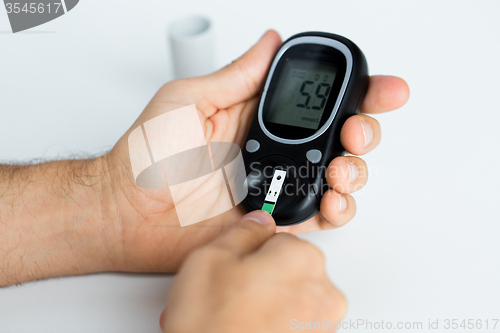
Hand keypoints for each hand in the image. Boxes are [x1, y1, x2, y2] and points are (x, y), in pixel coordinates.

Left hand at [103, 30, 409, 272]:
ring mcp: (276, 184)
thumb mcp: (189, 100)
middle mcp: (272, 149)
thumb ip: (237, 76)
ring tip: (341, 168)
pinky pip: (318, 214)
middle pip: (338, 137)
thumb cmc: (147, 157)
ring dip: (355, 171)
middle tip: (357, 131)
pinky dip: (337, 209)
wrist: (128, 213)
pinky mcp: (274, 219)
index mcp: (255, 117)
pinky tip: (331, 199)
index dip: (355, 93)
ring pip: (337, 175)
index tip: (382, 88)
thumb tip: (270, 42)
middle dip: (364, 131)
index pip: (316, 101)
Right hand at [159, 210, 346, 332]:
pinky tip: (247, 328)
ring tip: (235, 315)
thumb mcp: (211, 259)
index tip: (236, 266)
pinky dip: (274, 323)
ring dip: (266, 301)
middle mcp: (322, 291)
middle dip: (261, 275)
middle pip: (287, 267)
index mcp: (302, 258)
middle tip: (230, 293)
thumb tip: (258, 221)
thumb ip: (243, 231)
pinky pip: (292, 321)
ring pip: (289, 295)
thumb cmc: (213, 329)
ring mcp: (322, 324)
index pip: (277, 237)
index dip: (250, 251)